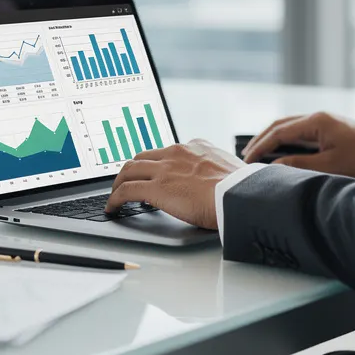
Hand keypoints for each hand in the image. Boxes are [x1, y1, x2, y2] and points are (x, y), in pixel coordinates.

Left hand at [105, 139, 240, 229]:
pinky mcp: (156, 187)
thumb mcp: (229, 170)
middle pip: (142, 156)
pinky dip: (115, 198)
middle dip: (132, 169)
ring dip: (119, 182)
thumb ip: (217, 172)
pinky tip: (113, 207)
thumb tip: (220, 184)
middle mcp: (177, 152)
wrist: (241, 195)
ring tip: (115, 195)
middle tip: (127, 181)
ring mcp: (164, 168)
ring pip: (129, 169)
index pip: (167, 151)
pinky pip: (126, 190)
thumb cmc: (242, 189)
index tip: (152, 171)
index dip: (155, 162)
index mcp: (196, 147)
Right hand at [240, 112, 354, 179]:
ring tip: (258, 154)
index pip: (278, 132)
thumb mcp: (329, 166)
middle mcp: (316, 116)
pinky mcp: (328, 126)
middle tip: (246, 156)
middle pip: (280, 125)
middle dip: (261, 140)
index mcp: (315, 121)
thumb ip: (299, 165)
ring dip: (272, 139)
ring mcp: (323, 120)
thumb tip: (273, 166)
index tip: (247, 160)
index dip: (260, 147)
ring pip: (289, 126)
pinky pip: (300, 130)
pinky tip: (281, 152)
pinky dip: (285, 140)